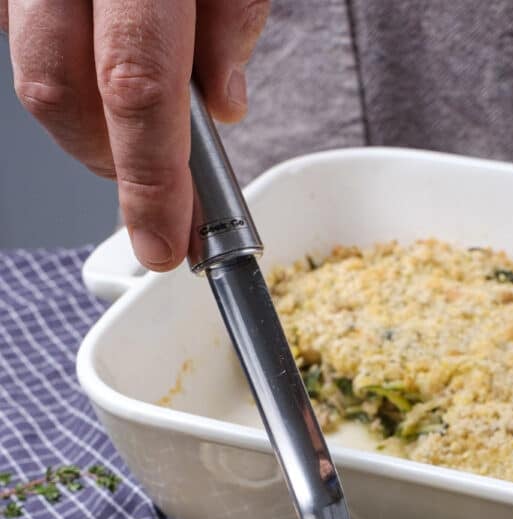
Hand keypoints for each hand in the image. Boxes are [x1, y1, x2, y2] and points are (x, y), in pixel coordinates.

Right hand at [2, 1, 268, 269]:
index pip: (138, 87)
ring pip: (34, 79)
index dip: (151, 180)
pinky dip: (66, 76)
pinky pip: (21, 45)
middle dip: (112, 161)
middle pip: (62, 95)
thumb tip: (223, 102)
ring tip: (139, 113)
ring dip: (88, 121)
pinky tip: (99, 66)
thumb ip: (232, 19)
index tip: (164, 243)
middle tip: (160, 177)